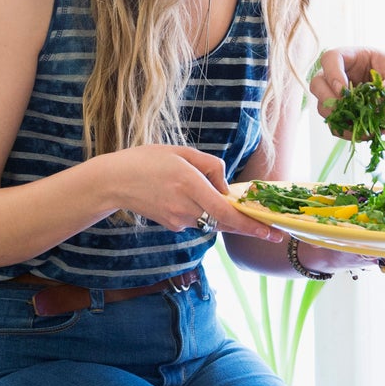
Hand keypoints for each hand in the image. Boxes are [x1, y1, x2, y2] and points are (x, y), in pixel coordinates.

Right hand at [98, 145, 281, 239]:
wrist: (113, 182)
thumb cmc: (146, 161)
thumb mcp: (181, 152)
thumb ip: (210, 166)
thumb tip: (227, 187)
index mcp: (190, 184)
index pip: (227, 212)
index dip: (251, 225)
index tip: (271, 233)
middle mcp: (186, 207)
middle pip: (225, 221)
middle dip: (247, 225)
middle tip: (271, 231)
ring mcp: (178, 220)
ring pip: (211, 219)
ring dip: (218, 211)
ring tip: (197, 189)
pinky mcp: (172, 225)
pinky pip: (196, 218)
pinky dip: (200, 210)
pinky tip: (182, 194)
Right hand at [309, 47, 384, 141]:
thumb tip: (374, 101)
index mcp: (357, 58)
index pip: (332, 58)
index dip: (332, 73)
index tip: (344, 90)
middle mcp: (343, 75)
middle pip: (318, 82)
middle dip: (328, 99)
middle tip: (345, 110)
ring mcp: (341, 96)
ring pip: (323, 106)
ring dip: (338, 118)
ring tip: (361, 126)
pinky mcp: (345, 115)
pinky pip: (335, 125)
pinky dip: (346, 131)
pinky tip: (364, 133)